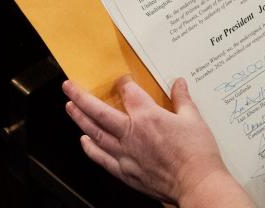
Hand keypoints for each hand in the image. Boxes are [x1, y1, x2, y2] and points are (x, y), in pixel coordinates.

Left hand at [62, 77, 253, 206]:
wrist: (196, 183)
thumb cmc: (197, 154)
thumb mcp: (193, 119)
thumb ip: (183, 100)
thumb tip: (179, 84)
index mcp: (148, 116)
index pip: (129, 93)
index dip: (124, 83)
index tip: (123, 80)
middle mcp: (131, 133)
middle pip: (99, 111)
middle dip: (81, 97)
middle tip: (68, 87)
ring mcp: (125, 153)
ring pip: (95, 133)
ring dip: (79, 119)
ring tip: (70, 108)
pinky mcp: (125, 171)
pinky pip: (101, 158)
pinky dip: (90, 148)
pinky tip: (85, 141)